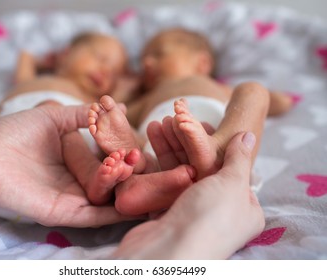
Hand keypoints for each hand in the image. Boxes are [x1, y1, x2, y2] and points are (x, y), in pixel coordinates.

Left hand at [0, 104, 133, 226]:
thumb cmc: (14, 132)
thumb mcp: (55, 117)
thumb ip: (84, 114)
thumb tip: (116, 105)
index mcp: (75, 162)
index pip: (107, 162)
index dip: (125, 157)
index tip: (142, 149)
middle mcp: (76, 182)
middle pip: (110, 183)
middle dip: (128, 176)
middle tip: (146, 166)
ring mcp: (69, 198)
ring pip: (104, 200)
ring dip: (123, 192)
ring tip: (143, 182)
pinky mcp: (60, 212)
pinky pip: (90, 217)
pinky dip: (110, 215)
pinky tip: (128, 207)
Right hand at [114, 132, 264, 258]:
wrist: (169, 251)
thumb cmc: (209, 217)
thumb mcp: (232, 183)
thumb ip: (239, 158)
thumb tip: (248, 136)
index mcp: (244, 208)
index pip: (230, 167)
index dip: (214, 142)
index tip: (199, 121)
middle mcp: (219, 211)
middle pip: (202, 167)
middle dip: (185, 141)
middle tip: (172, 118)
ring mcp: (192, 213)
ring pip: (180, 173)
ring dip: (168, 148)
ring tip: (155, 124)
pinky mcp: (169, 214)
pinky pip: (164, 184)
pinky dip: (156, 165)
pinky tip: (147, 146)